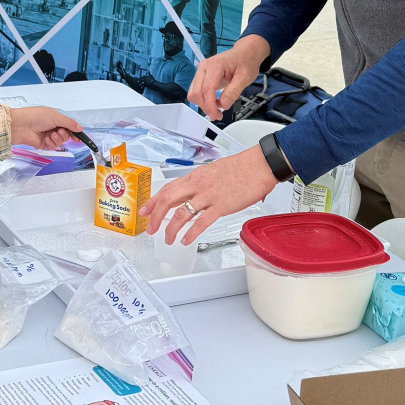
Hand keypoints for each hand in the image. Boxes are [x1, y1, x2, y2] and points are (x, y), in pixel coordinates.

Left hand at [11, 105, 82, 149]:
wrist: (22, 125)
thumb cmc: (36, 116)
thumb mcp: (56, 116)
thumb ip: (70, 123)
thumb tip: (80, 128)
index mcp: (56, 118)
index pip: (69, 126)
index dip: (74, 132)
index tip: (79, 138)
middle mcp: (53, 127)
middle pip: (66, 135)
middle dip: (64, 134)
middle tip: (59, 130)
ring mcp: (48, 136)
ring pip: (61, 141)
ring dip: (57, 138)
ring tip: (51, 134)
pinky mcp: (44, 144)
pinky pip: (53, 146)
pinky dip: (51, 142)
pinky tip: (46, 138)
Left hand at [139, 146, 277, 245]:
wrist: (260, 165)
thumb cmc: (242, 167)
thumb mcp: (214, 170)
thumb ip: (201, 182)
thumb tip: (194, 192)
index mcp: (195, 176)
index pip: (167, 188)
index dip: (153, 201)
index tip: (144, 210)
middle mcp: (198, 185)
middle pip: (167, 200)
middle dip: (154, 216)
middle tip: (150, 229)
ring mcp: (208, 196)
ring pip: (180, 213)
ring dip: (170, 229)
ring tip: (168, 239)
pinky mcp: (221, 206)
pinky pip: (201, 222)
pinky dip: (191, 233)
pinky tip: (186, 240)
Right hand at [187, 34, 270, 121]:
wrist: (244, 54)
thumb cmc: (245, 61)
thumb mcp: (245, 77)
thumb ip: (233, 91)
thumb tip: (224, 105)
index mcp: (215, 65)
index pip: (206, 89)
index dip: (209, 105)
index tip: (215, 115)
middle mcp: (204, 67)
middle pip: (197, 92)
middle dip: (206, 107)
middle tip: (218, 115)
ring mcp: (201, 72)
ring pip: (194, 93)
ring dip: (204, 104)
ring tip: (218, 108)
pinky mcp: (202, 77)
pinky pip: (197, 92)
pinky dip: (204, 100)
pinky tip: (215, 102)